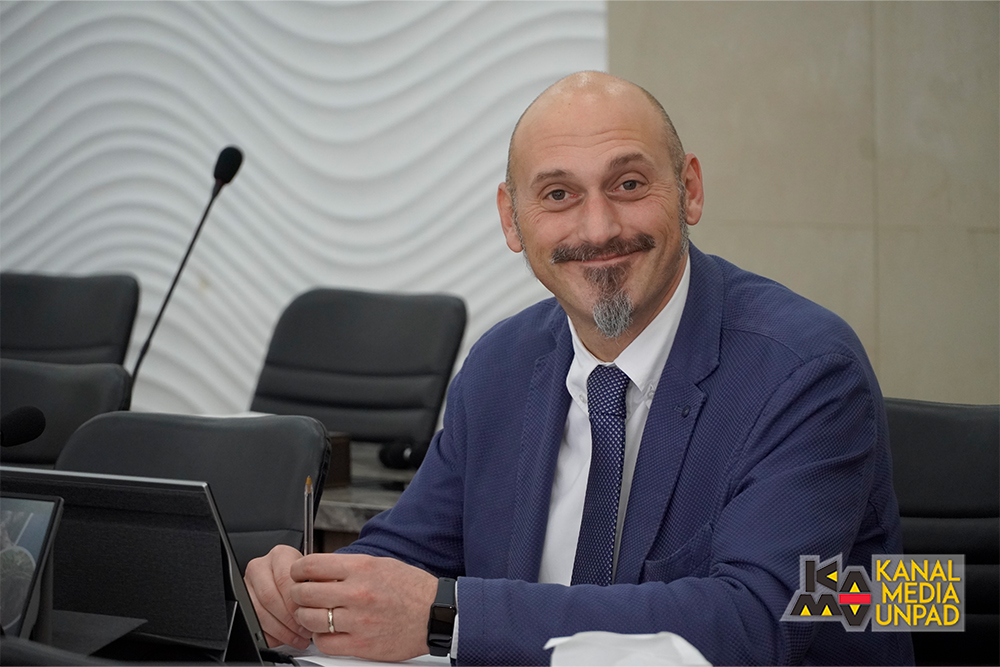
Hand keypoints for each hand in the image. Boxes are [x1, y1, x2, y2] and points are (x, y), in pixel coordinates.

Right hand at [244, 544, 311, 648]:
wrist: (297, 580)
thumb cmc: (307, 577)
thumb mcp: (316, 574)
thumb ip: (319, 585)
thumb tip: (323, 604)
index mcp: (279, 555)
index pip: (283, 580)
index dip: (295, 602)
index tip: (306, 615)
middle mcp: (260, 567)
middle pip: (269, 598)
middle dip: (288, 620)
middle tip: (304, 630)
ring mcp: (248, 585)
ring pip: (258, 613)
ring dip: (281, 630)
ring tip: (298, 637)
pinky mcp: (243, 603)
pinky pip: (253, 624)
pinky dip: (271, 636)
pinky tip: (287, 638)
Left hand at [289, 553, 438, 660]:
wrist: (435, 614)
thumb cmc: (411, 588)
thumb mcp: (380, 564)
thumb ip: (350, 567)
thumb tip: (322, 569)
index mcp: (361, 569)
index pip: (312, 565)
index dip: (298, 570)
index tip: (298, 574)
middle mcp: (357, 593)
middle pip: (305, 593)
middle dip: (298, 594)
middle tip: (301, 595)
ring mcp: (358, 621)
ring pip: (310, 620)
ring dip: (306, 616)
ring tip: (313, 614)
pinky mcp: (360, 645)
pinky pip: (325, 643)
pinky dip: (321, 638)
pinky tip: (328, 631)